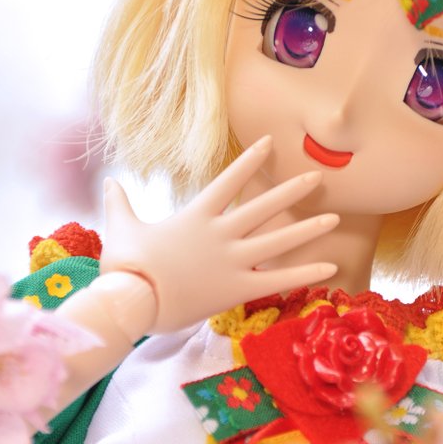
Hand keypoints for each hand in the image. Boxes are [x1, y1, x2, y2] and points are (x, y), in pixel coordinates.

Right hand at [100, 136, 338, 333]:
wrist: (132, 300)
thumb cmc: (125, 266)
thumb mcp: (122, 228)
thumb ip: (120, 203)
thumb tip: (108, 182)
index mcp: (196, 216)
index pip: (229, 180)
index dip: (251, 161)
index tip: (271, 143)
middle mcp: (220, 234)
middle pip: (264, 206)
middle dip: (292, 190)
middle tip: (318, 177)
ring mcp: (232, 261)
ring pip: (279, 240)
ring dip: (308, 228)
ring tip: (334, 217)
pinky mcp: (237, 288)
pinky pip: (278, 279)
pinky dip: (305, 274)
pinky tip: (331, 268)